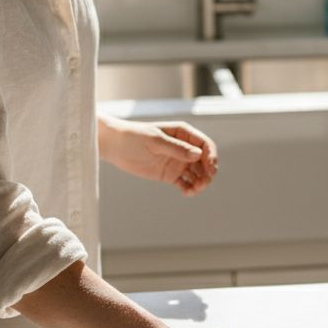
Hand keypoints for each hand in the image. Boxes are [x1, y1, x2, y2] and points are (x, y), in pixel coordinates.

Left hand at [98, 116, 218, 195]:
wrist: (115, 146)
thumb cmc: (134, 137)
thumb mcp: (155, 140)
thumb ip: (176, 148)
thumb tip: (198, 154)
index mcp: (183, 134)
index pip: (205, 145)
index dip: (211, 156)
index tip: (210, 168)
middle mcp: (184, 148)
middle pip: (204, 162)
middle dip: (208, 172)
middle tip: (204, 182)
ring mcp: (178, 162)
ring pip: (197, 174)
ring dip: (200, 182)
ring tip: (194, 190)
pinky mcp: (170, 175)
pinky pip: (185, 183)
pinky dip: (190, 189)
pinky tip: (187, 193)